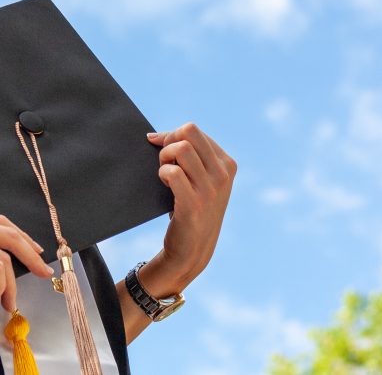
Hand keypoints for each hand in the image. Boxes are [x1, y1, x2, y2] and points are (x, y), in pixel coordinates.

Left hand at [146, 122, 236, 289]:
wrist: (192, 250)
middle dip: (168, 141)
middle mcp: (223, 174)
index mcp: (227, 164)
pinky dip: (162, 174)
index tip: (163, 151)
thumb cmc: (190, 209)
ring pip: (181, 149)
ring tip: (165, 174)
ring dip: (164, 158)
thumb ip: (191, 157)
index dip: (171, 136)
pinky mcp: (194, 204)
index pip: (193, 130)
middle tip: (165, 161)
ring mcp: (210, 189)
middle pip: (188, 132)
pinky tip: (164, 186)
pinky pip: (172, 173)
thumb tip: (153, 136)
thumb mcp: (203, 181)